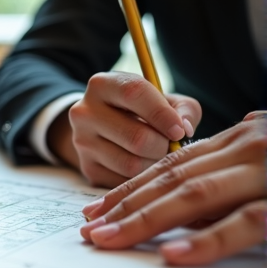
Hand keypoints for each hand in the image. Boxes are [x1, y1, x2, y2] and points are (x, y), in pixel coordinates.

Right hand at [48, 72, 201, 186]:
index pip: (134, 93)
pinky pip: (124, 182)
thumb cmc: (140, 110)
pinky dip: (140, 178)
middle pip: (137, 138)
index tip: (180, 131)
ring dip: (153, 164)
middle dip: (163, 147)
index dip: (162, 114)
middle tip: (170, 147)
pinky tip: (142, 166)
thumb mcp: (162, 99)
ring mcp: (82, 143)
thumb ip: (183, 108)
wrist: (102, 128)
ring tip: (157, 155)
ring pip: (131, 164)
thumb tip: (184, 130)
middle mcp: (85, 113)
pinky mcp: (87, 169)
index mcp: (102, 85)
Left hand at [79, 112, 266, 265]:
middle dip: (124, 206)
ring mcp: (264, 171)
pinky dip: (204, 240)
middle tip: (89, 230)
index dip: (130, 188)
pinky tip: (170, 254)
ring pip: (193, 195)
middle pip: (171, 179)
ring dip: (144, 220)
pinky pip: (243, 222)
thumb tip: (187, 198)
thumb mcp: (263, 161)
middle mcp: (246, 148)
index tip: (97, 209)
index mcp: (238, 141)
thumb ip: (226, 174)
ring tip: (107, 240)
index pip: (171, 165)